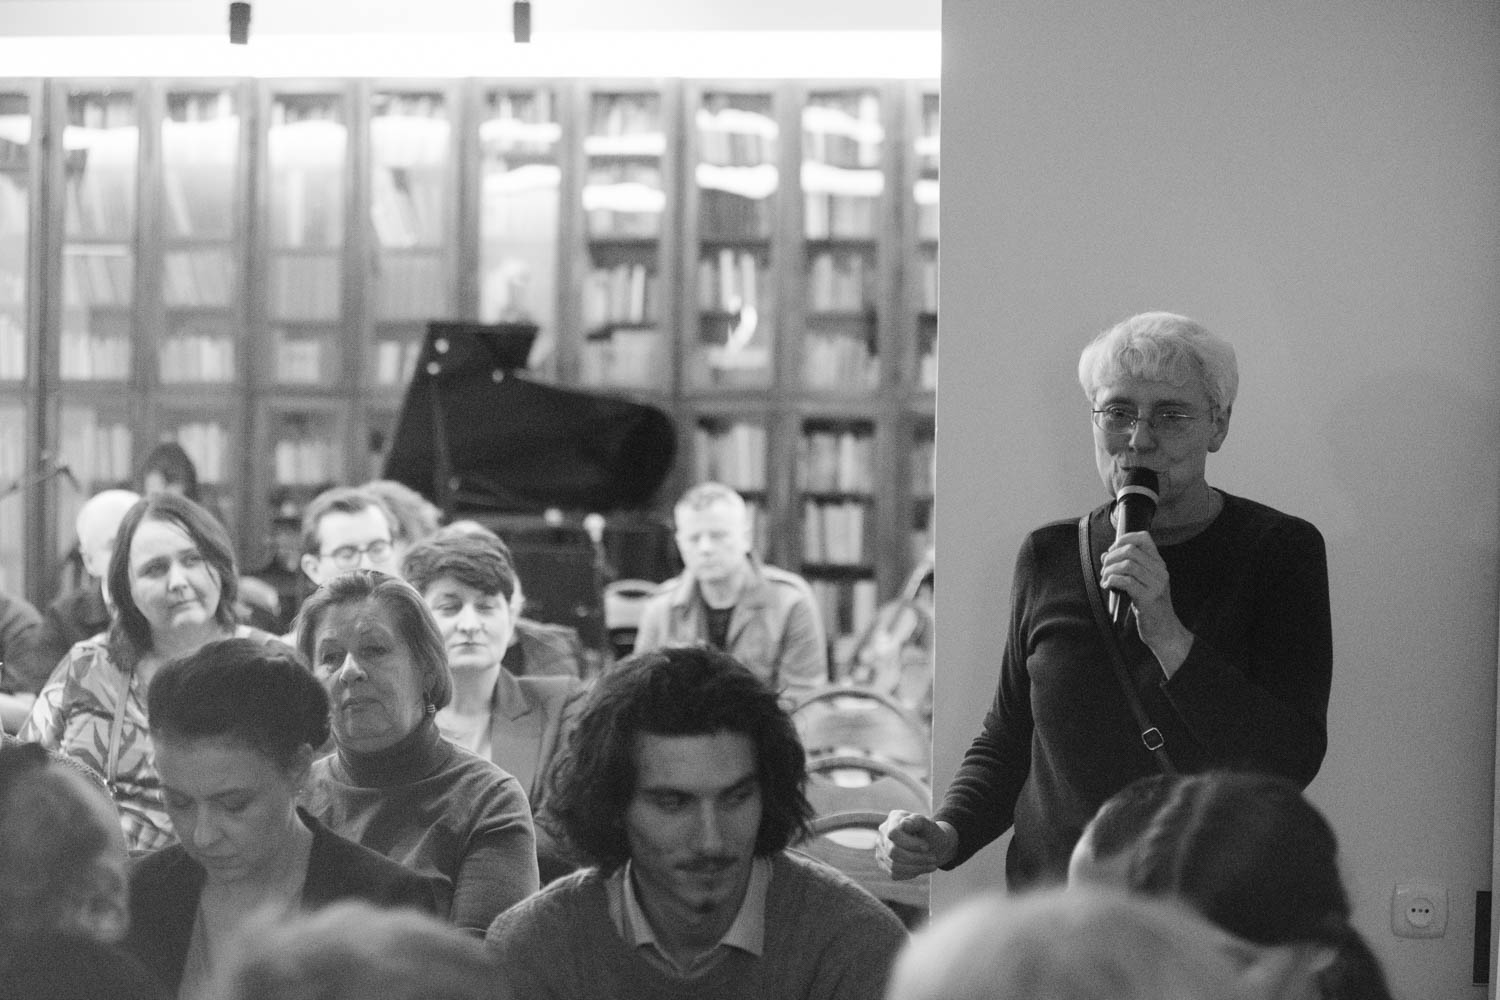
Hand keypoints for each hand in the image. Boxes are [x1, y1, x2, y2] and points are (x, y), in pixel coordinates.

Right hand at [876, 810, 957, 880]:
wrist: (933, 845)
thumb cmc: (930, 833)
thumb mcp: (929, 824)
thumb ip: (918, 821)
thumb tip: (904, 824)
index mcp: (894, 818)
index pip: (893, 834)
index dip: (910, 843)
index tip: (926, 847)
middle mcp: (883, 833)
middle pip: (893, 852)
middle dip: (916, 858)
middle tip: (933, 859)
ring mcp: (881, 849)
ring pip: (894, 865)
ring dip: (916, 867)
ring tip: (932, 865)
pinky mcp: (883, 864)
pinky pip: (894, 874)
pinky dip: (912, 873)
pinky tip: (922, 867)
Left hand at [1100, 530, 1192, 675]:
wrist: (1164, 631)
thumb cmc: (1149, 607)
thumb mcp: (1140, 584)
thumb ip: (1125, 568)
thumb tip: (1105, 555)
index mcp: (1159, 564)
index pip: (1144, 537)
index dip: (1124, 538)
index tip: (1112, 549)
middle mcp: (1160, 571)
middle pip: (1131, 550)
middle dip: (1111, 557)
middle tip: (1104, 568)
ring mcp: (1156, 585)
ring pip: (1127, 565)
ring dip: (1109, 570)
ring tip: (1105, 579)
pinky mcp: (1149, 598)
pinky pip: (1126, 581)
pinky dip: (1112, 581)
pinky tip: (1108, 586)